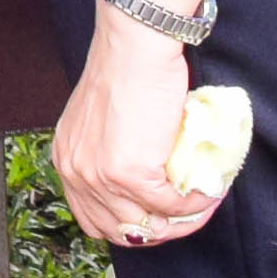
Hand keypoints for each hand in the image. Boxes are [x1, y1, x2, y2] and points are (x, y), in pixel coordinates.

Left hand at [49, 11, 216, 249]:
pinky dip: (196, 204)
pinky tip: (210, 190)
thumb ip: (110, 150)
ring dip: (183, 221)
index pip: (92, 218)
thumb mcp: (101, 120)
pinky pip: (171, 206)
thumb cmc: (125, 70)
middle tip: (188, 215)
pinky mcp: (130, 175)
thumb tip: (145, 177)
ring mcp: (100, 178)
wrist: (134, 46)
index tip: (160, 216)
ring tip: (204, 203)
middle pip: (119, 231)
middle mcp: (76, 174)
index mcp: (66, 159)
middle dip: (160, 230)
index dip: (131, 225)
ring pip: (149, 226)